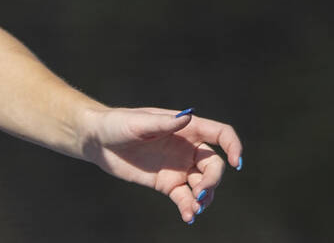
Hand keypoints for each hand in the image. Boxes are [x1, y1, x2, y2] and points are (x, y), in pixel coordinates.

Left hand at [81, 107, 243, 223]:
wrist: (96, 140)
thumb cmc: (116, 123)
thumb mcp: (138, 122)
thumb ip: (163, 123)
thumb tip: (188, 117)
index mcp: (185, 128)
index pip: (220, 134)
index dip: (233, 146)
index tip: (236, 162)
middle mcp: (186, 148)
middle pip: (214, 165)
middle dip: (213, 179)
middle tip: (200, 191)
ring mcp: (178, 167)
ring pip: (203, 184)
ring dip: (205, 197)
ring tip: (195, 206)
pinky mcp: (167, 183)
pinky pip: (185, 198)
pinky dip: (190, 208)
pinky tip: (189, 216)